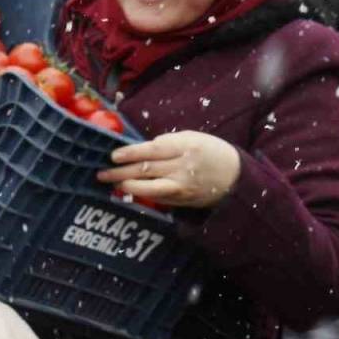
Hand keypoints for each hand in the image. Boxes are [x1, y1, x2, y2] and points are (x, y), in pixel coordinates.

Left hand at [97, 131, 241, 208]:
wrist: (236, 177)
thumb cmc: (212, 152)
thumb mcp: (193, 138)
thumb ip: (168, 143)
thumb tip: (142, 150)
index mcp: (186, 146)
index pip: (152, 150)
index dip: (130, 153)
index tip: (113, 155)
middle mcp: (183, 167)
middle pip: (146, 169)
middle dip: (121, 172)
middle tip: (102, 172)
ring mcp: (183, 186)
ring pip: (150, 187)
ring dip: (128, 186)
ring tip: (113, 184)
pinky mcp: (183, 200)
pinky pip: (158, 197)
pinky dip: (143, 194)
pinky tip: (130, 191)